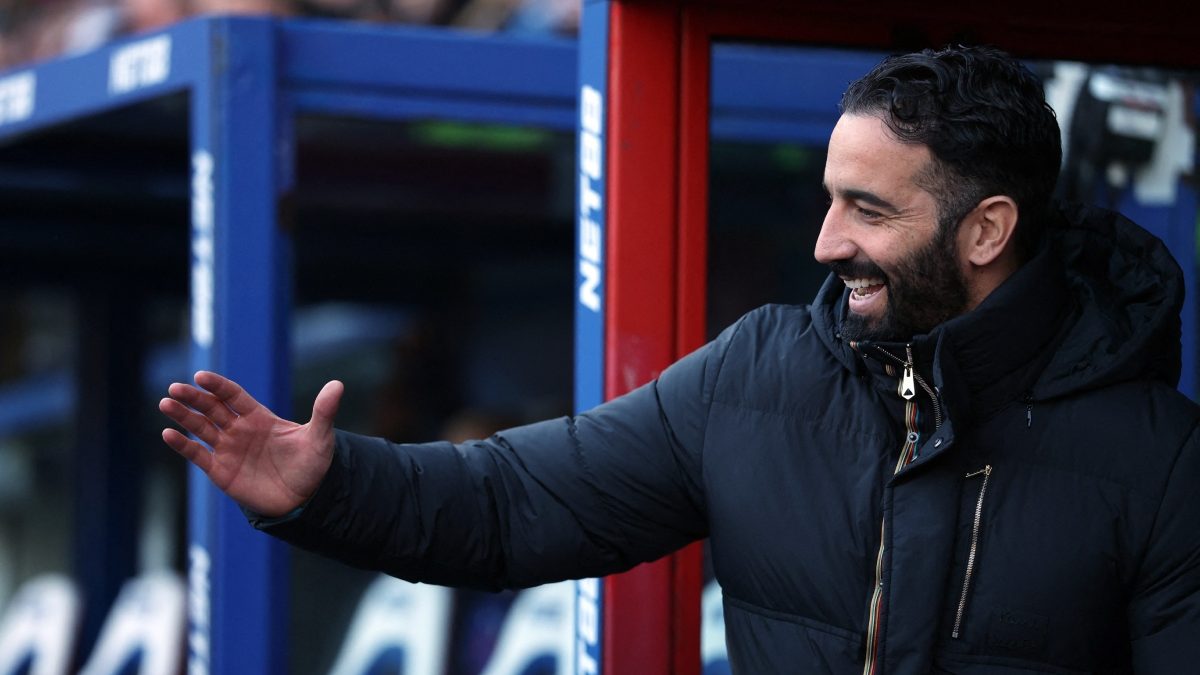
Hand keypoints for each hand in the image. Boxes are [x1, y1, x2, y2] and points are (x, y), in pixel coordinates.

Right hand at [159, 371, 343, 517]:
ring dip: (183, 416)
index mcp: (259, 417)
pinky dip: (182, 445)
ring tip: (166, 403)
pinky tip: (167, 434)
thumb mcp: (320, 437)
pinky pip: (198, 455)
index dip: (217, 385)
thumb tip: (338, 384)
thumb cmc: (313, 464)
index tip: (201, 376)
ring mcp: (228, 449)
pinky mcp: (221, 471)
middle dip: (193, 398)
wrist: (305, 498)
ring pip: (200, 428)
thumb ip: (324, 411)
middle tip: (175, 388)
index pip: (233, 395)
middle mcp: (239, 429)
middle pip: (211, 408)